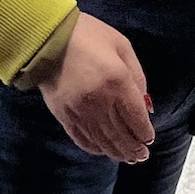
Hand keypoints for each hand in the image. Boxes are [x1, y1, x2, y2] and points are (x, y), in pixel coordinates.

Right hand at [40, 12, 153, 162]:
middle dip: (134, 148)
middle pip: (121, 134)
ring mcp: (79, 111)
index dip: (145, 133)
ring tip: (127, 157)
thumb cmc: (87, 35)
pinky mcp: (63, 115)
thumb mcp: (121, 46)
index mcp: (117, 82)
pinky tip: (103, 150)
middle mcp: (99, 102)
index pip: (136, 119)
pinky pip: (82, 138)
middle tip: (141, 154)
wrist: (46, 37)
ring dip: (117, 152)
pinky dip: (95, 148)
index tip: (149, 138)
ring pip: (103, 141)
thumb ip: (137, 76)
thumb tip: (144, 105)